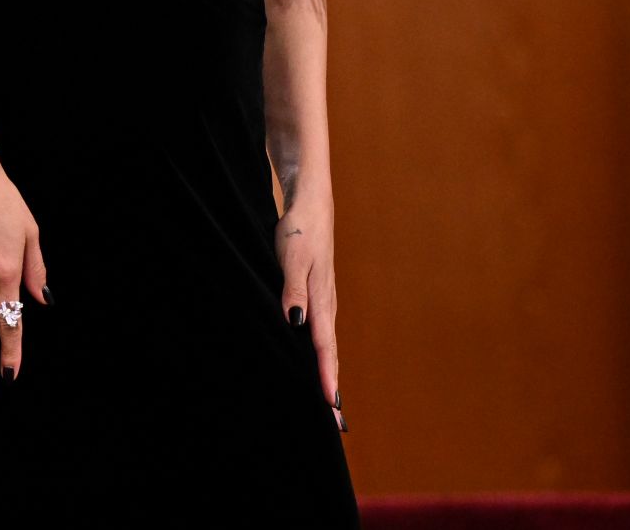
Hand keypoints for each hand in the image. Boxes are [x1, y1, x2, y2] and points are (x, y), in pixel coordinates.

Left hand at [275, 193, 346, 431]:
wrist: (310, 205)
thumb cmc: (299, 231)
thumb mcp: (291, 257)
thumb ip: (293, 290)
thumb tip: (296, 323)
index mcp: (321, 300)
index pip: (324, 346)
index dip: (326, 376)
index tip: (331, 406)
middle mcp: (327, 307)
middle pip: (331, 355)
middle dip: (334, 388)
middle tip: (337, 424)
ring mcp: (325, 303)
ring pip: (328, 347)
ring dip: (330, 375)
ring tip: (332, 407)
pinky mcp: (319, 297)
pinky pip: (322, 335)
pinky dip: (324, 357)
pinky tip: (320, 366)